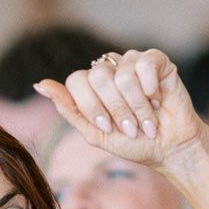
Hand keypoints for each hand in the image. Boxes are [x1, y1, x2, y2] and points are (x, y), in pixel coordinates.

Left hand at [34, 48, 202, 168]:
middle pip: (98, 77)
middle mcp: (110, 69)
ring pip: (123, 75)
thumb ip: (68, 108)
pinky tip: (158, 100)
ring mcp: (132, 62)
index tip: (108, 127)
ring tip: (147, 120)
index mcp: (91, 86)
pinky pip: (145, 64)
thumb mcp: (94, 132)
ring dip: (136, 106)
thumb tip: (39, 84)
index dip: (91, 106)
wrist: (169, 148)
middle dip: (115, 109)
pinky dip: (151, 88)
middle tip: (130, 127)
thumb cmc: (133, 143)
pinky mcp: (156, 60)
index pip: (76, 81)